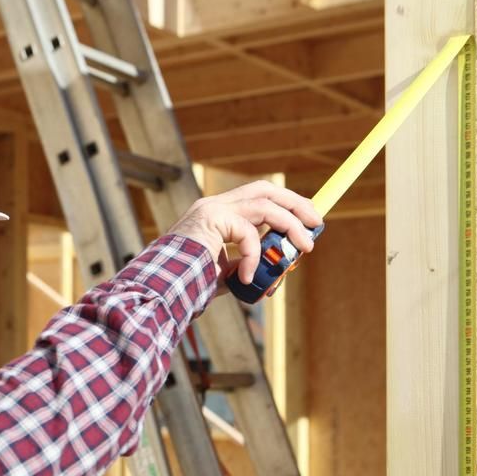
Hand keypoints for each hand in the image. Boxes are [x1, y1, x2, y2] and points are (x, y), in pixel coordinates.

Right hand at [167, 181, 321, 289]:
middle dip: (295, 204)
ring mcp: (212, 209)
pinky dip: (255, 256)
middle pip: (265, 189)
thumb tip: (275, 273)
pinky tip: (248, 276)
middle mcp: (215, 205)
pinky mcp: (211, 219)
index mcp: (217, 214)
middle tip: (316, 223)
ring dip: (290, 224)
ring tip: (305, 247)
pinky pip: (248, 233)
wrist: (160, 286)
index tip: (307, 220)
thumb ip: (247, 267)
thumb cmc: (187, 284)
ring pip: (264, 204)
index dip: (286, 205)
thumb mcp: (225, 273)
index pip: (258, 197)